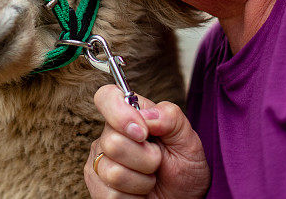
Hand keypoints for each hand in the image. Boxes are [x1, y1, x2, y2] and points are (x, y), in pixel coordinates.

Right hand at [85, 84, 209, 197]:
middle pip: (113, 142)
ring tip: (150, 180)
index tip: (143, 132)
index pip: (106, 97)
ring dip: (142, 182)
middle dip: (146, 158)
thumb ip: (170, 118)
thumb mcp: (188, 139)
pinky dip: (134, 198)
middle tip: (157, 162)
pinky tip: (140, 194)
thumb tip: (145, 114)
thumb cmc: (185, 168)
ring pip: (113, 172)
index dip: (120, 113)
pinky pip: (111, 195)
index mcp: (129, 116)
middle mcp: (109, 136)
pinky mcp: (97, 188)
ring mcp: (100, 162)